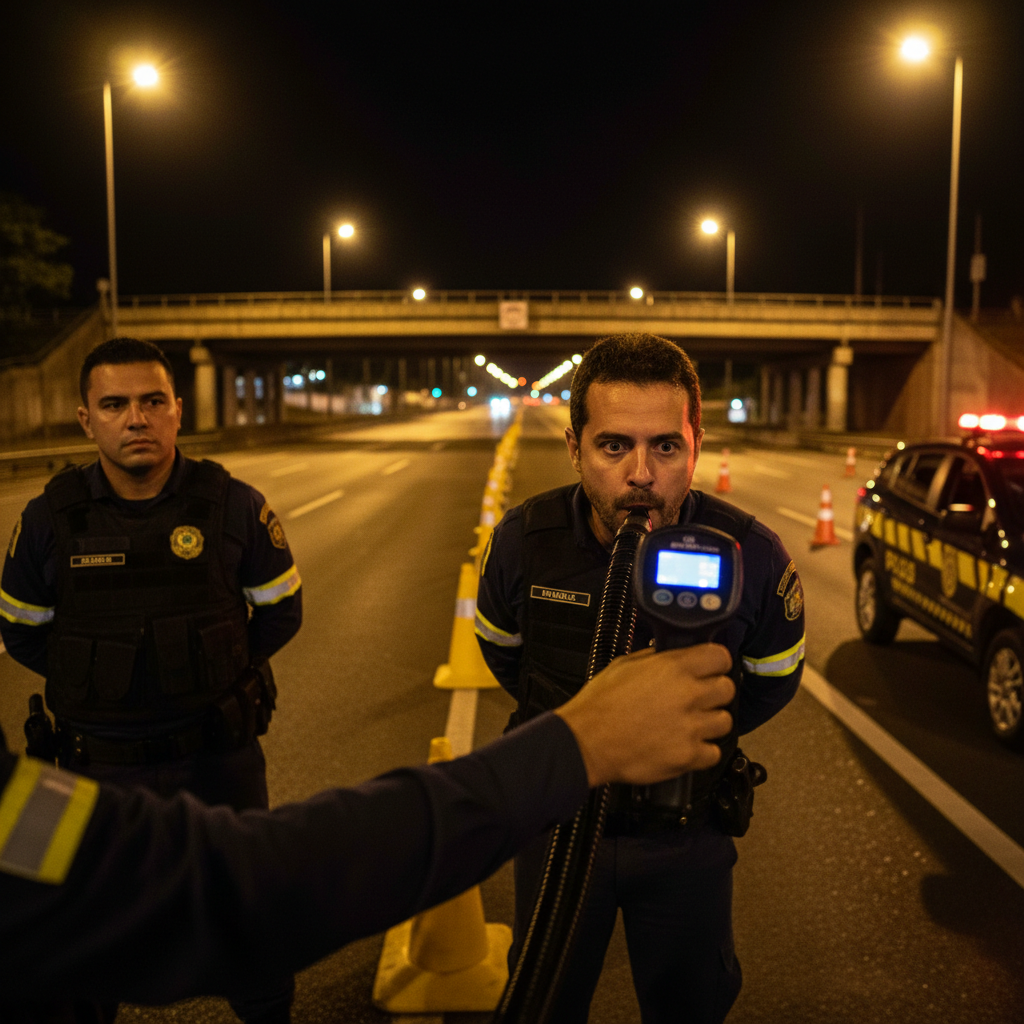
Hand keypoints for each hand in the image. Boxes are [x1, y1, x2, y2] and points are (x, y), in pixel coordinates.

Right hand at [554, 644, 733, 785]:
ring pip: (725, 721)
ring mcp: (691, 727)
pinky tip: (685, 745)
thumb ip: (653, 659)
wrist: (586, 742)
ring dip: (710, 722)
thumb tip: (669, 656)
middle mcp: (688, 695)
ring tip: (690, 724)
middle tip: (698, 699)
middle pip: (727, 689)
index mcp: (674, 668)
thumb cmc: (600, 704)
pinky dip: (702, 751)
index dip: (716, 663)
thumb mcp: (624, 665)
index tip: (710, 669)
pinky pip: (713, 753)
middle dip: (715, 692)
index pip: (721, 657)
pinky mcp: (688, 756)